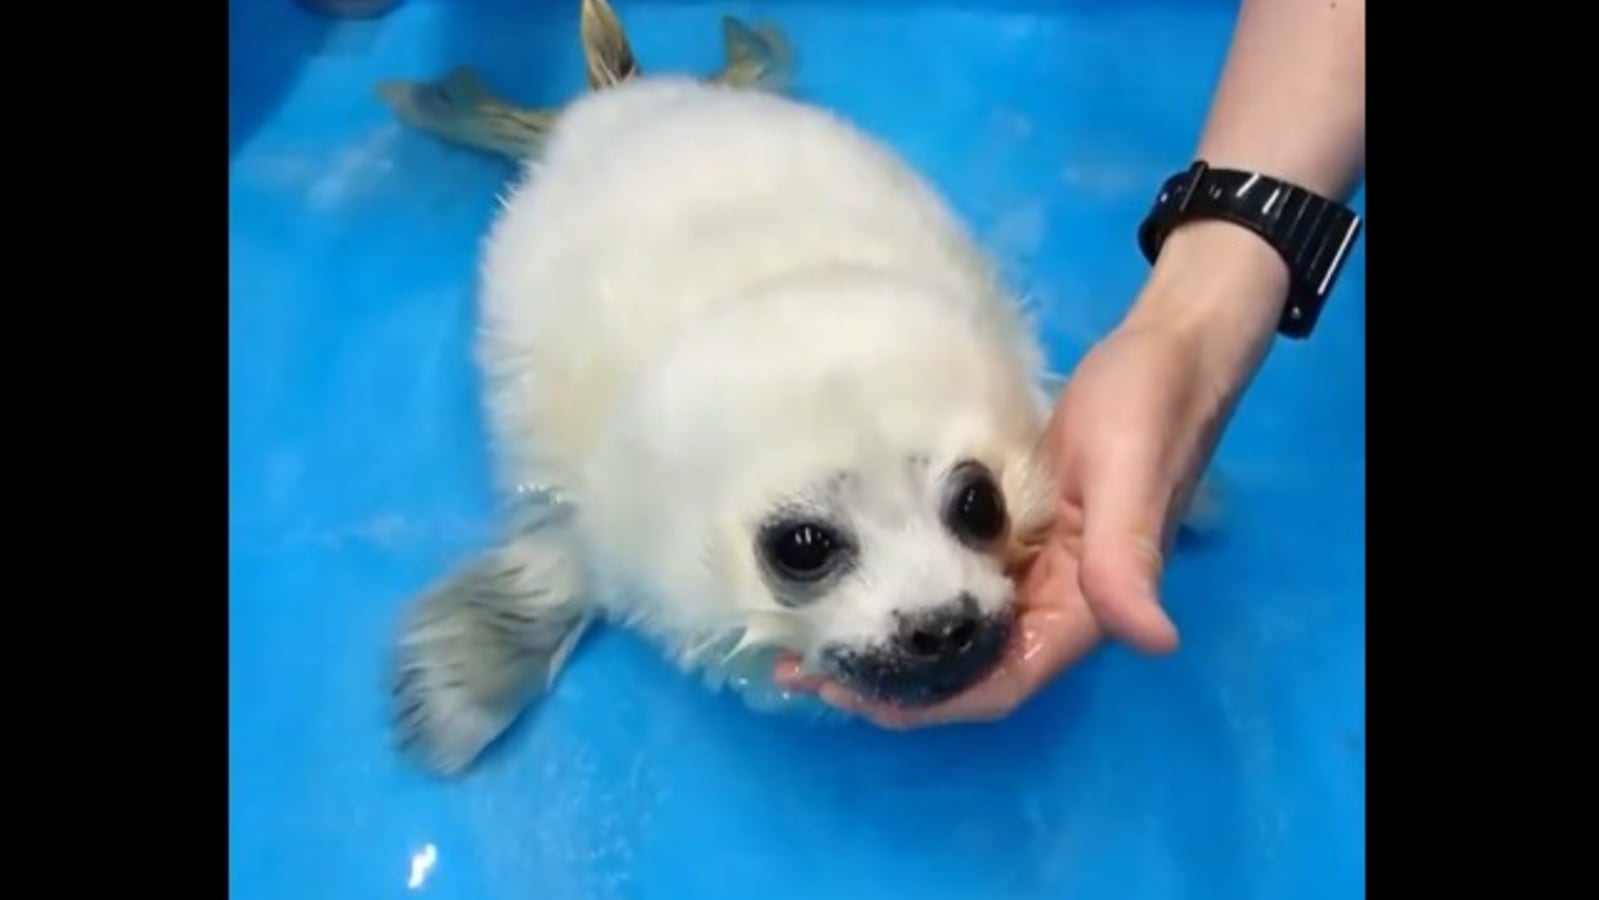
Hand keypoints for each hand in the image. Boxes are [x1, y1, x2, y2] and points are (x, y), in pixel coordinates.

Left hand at [774, 223, 1286, 727]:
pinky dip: (906, 589)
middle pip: (965, 670)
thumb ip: (1130, 560)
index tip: (849, 694)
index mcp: (1082, 610)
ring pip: (953, 629)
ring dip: (890, 640)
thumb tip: (1154, 641)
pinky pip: (955, 580)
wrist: (1167, 350)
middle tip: (803, 667)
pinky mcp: (1013, 532)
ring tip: (809, 633)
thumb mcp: (1131, 477)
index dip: (928, 705)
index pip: (998, 686)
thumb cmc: (1149, 407)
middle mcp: (1054, 603)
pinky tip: (857, 574)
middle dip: (889, 682)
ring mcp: (1032, 569)